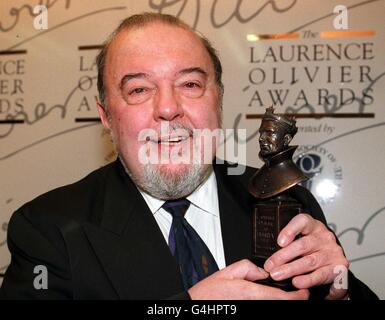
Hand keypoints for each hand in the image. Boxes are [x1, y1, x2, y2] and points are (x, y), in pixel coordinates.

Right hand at [188, 259, 308, 299]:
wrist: (198, 304)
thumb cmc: (210, 291)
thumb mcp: (229, 271)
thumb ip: (248, 268)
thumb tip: (262, 271)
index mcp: (250, 292)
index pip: (279, 297)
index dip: (296, 297)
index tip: (304, 292)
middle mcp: (252, 303)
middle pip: (278, 304)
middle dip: (292, 299)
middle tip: (300, 293)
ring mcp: (250, 308)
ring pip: (272, 305)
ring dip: (281, 300)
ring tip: (288, 294)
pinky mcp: (247, 309)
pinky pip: (263, 305)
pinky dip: (270, 301)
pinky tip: (272, 297)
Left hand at [263, 214, 348, 299]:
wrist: (333, 266)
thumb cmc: (310, 251)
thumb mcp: (299, 241)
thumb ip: (286, 244)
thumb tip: (267, 256)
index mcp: (313, 226)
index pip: (302, 221)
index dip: (290, 230)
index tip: (279, 242)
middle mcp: (324, 237)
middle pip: (303, 245)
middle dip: (283, 256)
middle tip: (269, 266)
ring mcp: (333, 252)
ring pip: (309, 261)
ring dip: (291, 269)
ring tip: (277, 275)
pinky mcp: (340, 267)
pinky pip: (321, 274)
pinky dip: (307, 279)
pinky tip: (297, 282)